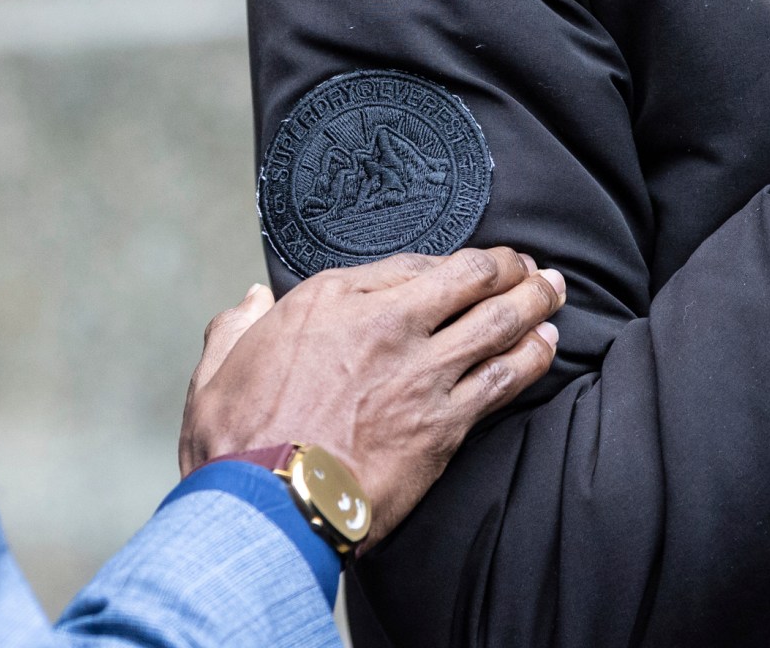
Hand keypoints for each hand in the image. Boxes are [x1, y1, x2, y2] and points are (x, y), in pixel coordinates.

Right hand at [178, 248, 565, 548]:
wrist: (266, 504)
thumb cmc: (235, 443)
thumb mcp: (216, 372)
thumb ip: (236, 327)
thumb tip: (250, 300)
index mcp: (328, 301)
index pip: (407, 265)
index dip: (444, 265)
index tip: (461, 269)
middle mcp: (382, 324)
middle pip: (466, 278)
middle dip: (506, 267)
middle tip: (529, 267)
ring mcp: (419, 371)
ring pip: (495, 321)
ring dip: (533, 302)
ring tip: (553, 292)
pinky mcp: (443, 421)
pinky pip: (503, 377)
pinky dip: (532, 356)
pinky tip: (547, 345)